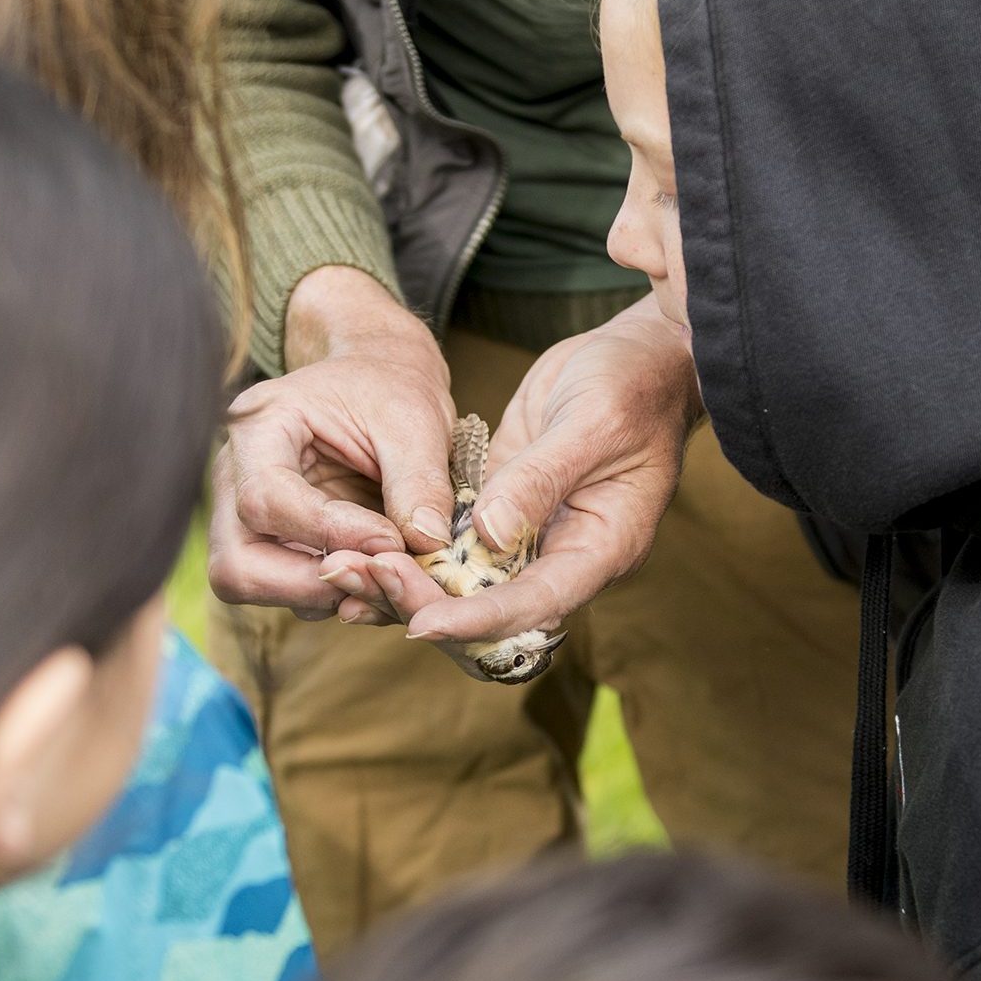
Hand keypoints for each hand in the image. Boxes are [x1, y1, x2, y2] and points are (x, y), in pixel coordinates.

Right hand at [207, 268, 456, 618]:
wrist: (379, 387)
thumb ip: (420, 482)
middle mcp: (234, 476)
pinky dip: (334, 596)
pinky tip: (380, 577)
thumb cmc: (391, 391)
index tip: (392, 541)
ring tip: (388, 577)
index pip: (265, 499)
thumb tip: (428, 544)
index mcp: (259, 426)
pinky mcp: (272, 545)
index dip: (328, 532)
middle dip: (307, 585)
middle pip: (236, 562)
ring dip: (323, 596)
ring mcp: (244, 516)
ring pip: (251, 586)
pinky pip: (285, 592)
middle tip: (379, 578)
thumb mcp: (415, 422)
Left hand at [384, 295, 703, 648]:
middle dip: (424, 601)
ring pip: (466, 584)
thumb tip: (491, 535)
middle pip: (491, 607)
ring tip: (343, 572)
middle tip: (358, 579)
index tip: (421, 624)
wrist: (637, 356)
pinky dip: (414, 553)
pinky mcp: (504, 509)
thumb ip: (542, 479)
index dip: (477, 619)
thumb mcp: (592, 423)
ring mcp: (533, 535)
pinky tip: (362, 550)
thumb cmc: (632, 384)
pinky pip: (456, 548)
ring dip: (408, 583)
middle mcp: (565, 554)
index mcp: (602, 546)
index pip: (536, 601)